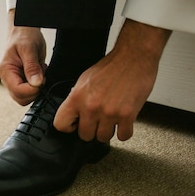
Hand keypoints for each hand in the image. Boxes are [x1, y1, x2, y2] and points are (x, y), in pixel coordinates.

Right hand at [0, 9, 46, 105]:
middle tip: (41, 76)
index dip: (32, 89)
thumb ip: (32, 67)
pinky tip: (38, 73)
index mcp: (6, 71)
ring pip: (25, 97)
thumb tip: (36, 83)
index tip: (41, 79)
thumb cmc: (23, 36)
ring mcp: (14, 80)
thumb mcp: (29, 49)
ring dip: (36, 88)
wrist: (23, 30)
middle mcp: (7, 78)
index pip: (18, 91)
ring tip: (39, 72)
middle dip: (34, 90)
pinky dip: (37, 85)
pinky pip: (29, 90)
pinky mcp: (21, 80)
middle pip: (21, 98)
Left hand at [53, 19, 171, 141]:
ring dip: (108, 131)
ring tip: (111, 120)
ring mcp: (109, 112)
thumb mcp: (84, 80)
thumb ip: (78, 98)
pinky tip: (123, 123)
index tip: (75, 125)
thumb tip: (74, 113)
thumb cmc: (111, 66)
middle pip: (85, 135)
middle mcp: (91, 106)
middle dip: (91, 130)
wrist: (133, 57)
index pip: (61, 124)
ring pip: (103, 138)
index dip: (68, 127)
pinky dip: (124, 132)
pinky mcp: (127, 115)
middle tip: (97, 122)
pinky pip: (123, 136)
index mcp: (77, 97)